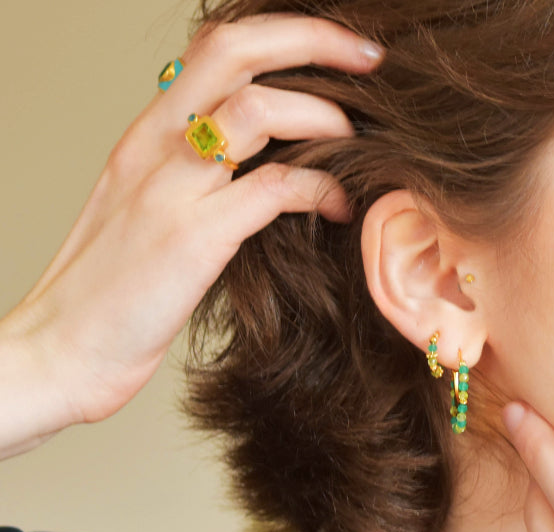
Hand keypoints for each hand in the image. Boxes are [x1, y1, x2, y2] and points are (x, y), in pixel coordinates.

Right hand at [0, 15, 381, 456]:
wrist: (61, 352)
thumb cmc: (110, 298)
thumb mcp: (150, 218)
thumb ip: (196, 183)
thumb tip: (261, 171)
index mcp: (146, 136)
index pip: (213, 49)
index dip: (283, 34)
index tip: (340, 50)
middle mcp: (155, 146)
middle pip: (233, 50)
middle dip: (312, 39)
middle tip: (369, 57)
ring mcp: (171, 188)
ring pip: (255, 109)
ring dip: (322, 116)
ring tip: (358, 141)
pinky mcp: (192, 239)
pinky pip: (272, 189)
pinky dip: (321, 189)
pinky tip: (342, 206)